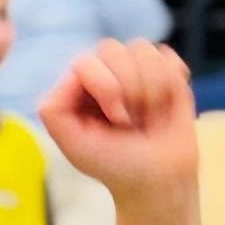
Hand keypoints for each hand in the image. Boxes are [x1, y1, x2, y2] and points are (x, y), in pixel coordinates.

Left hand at [39, 40, 195, 203]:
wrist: (160, 177)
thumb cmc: (114, 164)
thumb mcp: (74, 146)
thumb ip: (54, 112)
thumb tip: (72, 72)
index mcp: (74, 90)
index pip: (84, 62)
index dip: (106, 86)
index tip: (116, 120)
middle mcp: (99, 73)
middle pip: (112, 49)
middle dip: (129, 88)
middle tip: (131, 122)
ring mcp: (130, 68)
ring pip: (140, 48)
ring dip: (150, 89)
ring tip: (146, 116)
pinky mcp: (160, 67)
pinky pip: (164, 54)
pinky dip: (169, 83)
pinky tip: (163, 106)